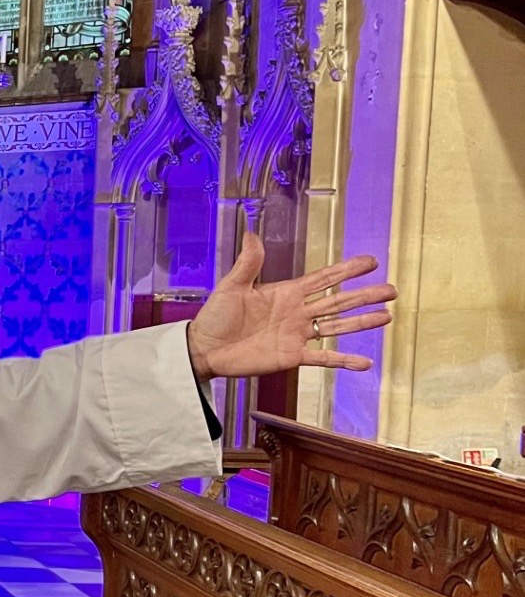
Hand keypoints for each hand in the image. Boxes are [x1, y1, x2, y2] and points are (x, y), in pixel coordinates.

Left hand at [186, 232, 396, 380]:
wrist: (204, 348)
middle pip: (338, 301)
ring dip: (362, 323)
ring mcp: (297, 335)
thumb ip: (247, 263)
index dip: (346, 270)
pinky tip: (365, 363)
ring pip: (336, 327)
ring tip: (387, 317)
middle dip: (365, 295)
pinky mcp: (292, 356)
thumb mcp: (231, 286)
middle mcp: (297, 312)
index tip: (370, 262)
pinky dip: (343, 360)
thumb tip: (252, 234)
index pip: (323, 279)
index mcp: (286, 293)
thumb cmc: (216, 316)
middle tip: (392, 290)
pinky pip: (322, 358)